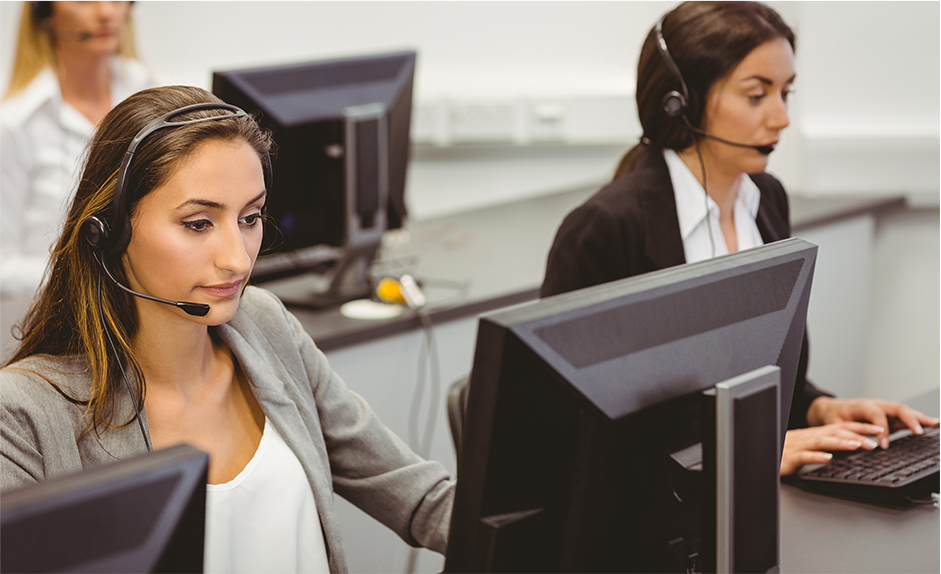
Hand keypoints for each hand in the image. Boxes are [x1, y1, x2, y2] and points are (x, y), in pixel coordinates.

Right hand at [780, 422, 883, 475]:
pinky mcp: (789, 459)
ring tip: (856, 446)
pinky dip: (816, 457)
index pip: (839, 427)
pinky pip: (803, 456)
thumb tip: (843, 450)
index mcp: (813, 435)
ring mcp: (798, 447)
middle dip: (855, 434)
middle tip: (875, 440)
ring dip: (840, 443)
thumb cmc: (782, 453)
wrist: (760, 456)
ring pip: (821, 442)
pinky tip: (827, 459)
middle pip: (833, 432)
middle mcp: (807, 438)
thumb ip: (822, 448)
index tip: (877, 429)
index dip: (859, 427)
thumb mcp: (805, 449)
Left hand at [806, 397, 939, 448]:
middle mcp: (878, 404)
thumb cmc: (835, 416)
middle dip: (910, 419)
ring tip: (936, 424)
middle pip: (897, 408)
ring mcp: (886, 410)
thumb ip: (848, 433)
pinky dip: (921, 420)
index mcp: (863, 405)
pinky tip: (934, 424)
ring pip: (906, 411)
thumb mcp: (835, 425)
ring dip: (921, 418)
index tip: (883, 445)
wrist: (833, 409)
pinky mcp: (892, 417)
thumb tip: (861, 444)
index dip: (882, 429)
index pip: (877, 414)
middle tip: (919, 431)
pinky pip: (907, 417)